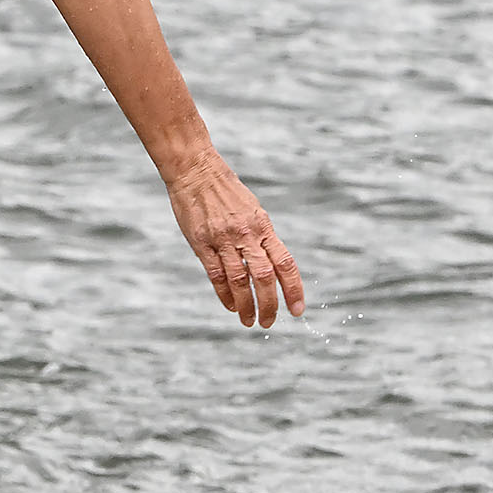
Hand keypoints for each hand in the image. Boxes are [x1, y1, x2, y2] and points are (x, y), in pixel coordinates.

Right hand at [165, 154, 302, 327]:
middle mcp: (246, 234)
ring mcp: (222, 239)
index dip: (293, 289)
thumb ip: (261, 237)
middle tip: (268, 323)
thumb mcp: (252, 210)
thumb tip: (272, 264)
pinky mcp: (201, 242)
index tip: (297, 310)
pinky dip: (224, 293)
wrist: (195, 170)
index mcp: (262, 226)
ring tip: (249, 321)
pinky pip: (215, 274)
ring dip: (246, 305)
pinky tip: (231, 305)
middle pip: (264, 277)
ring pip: (239, 280)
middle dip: (269, 304)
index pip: (285, 263)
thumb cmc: (226, 191)